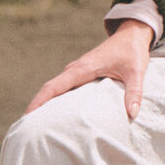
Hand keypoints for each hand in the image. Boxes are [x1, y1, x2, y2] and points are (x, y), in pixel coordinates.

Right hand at [26, 19, 154, 120]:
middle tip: (28, 129)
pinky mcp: (82, 74)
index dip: (39, 101)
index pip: (54, 86)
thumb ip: (134, 92)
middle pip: (50, 89)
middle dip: (37, 107)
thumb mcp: (136, 72)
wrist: (131, 35)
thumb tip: (132, 114)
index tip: (27, 115)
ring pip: (56, 89)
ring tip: (39, 127)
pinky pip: (65, 88)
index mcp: (83, 68)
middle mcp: (75, 70)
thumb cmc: (132, 51)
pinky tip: (58, 116)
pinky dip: (58, 100)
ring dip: (47, 104)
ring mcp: (77, 72)